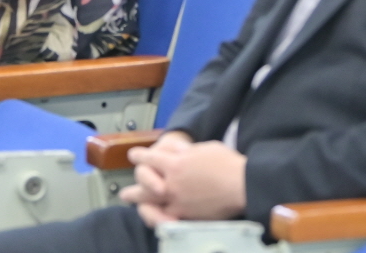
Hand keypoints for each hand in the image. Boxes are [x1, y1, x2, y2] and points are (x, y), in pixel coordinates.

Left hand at [120, 139, 245, 224]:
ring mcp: (176, 200)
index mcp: (175, 163)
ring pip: (150, 201)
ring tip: (129, 198)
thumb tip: (177, 150)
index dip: (141, 156)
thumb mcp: (205, 148)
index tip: (134, 155)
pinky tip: (151, 214)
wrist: (240, 184)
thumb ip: (186, 151)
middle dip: (134, 181)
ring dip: (137, 199)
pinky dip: (155, 215)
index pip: (151, 158)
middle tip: (125, 184)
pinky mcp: (185, 215)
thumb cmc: (227, 163)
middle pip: (144, 182)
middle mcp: (171, 182)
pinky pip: (164, 217)